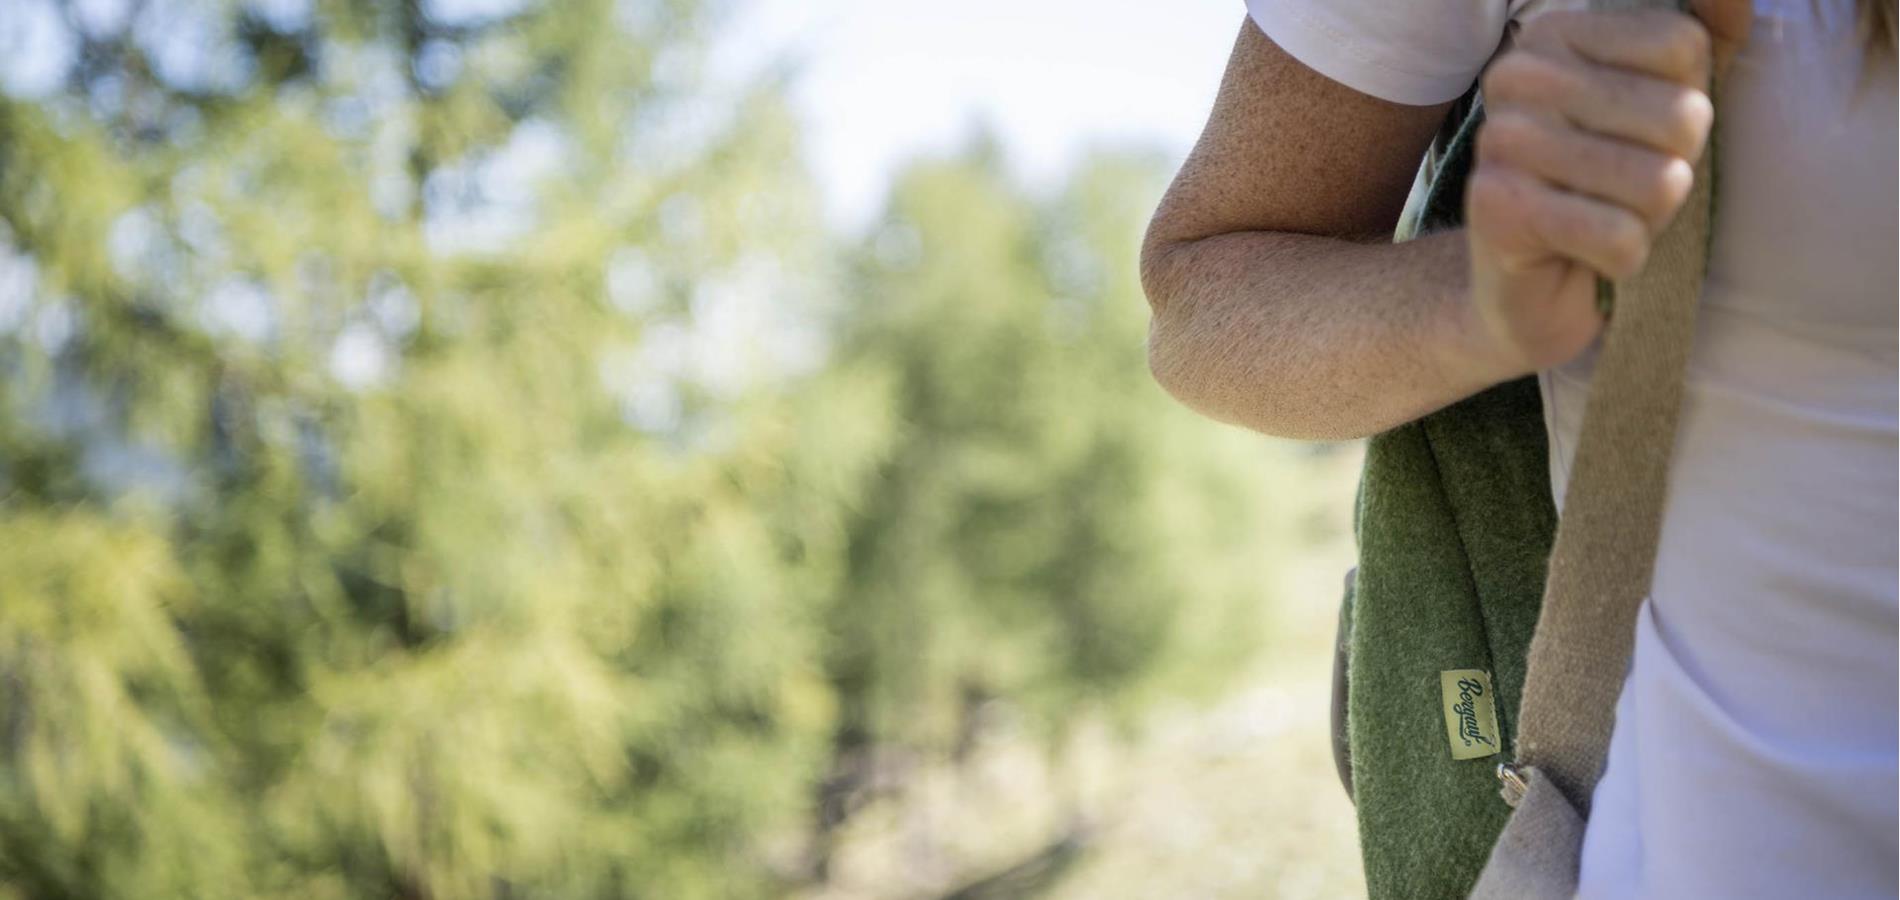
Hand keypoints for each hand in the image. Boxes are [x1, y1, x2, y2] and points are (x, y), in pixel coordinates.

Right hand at [1460, 0, 1750, 377]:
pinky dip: (1623, 260)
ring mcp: (1500, 141)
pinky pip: (1619, 238)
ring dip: (1649, 221)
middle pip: (1679, 116)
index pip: (1684, 47)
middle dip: (1673, 171)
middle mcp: (1518, 75)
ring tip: (1605, 220)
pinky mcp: (1497, 209)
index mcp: (1557, 33)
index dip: (1688, 108)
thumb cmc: (1605, 188)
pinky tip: (1587, 256)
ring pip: (1656, 184)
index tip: (1639, 138)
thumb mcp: (1665, 100)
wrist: (1528, 287)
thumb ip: (1706, 39)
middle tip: (1623, 191)